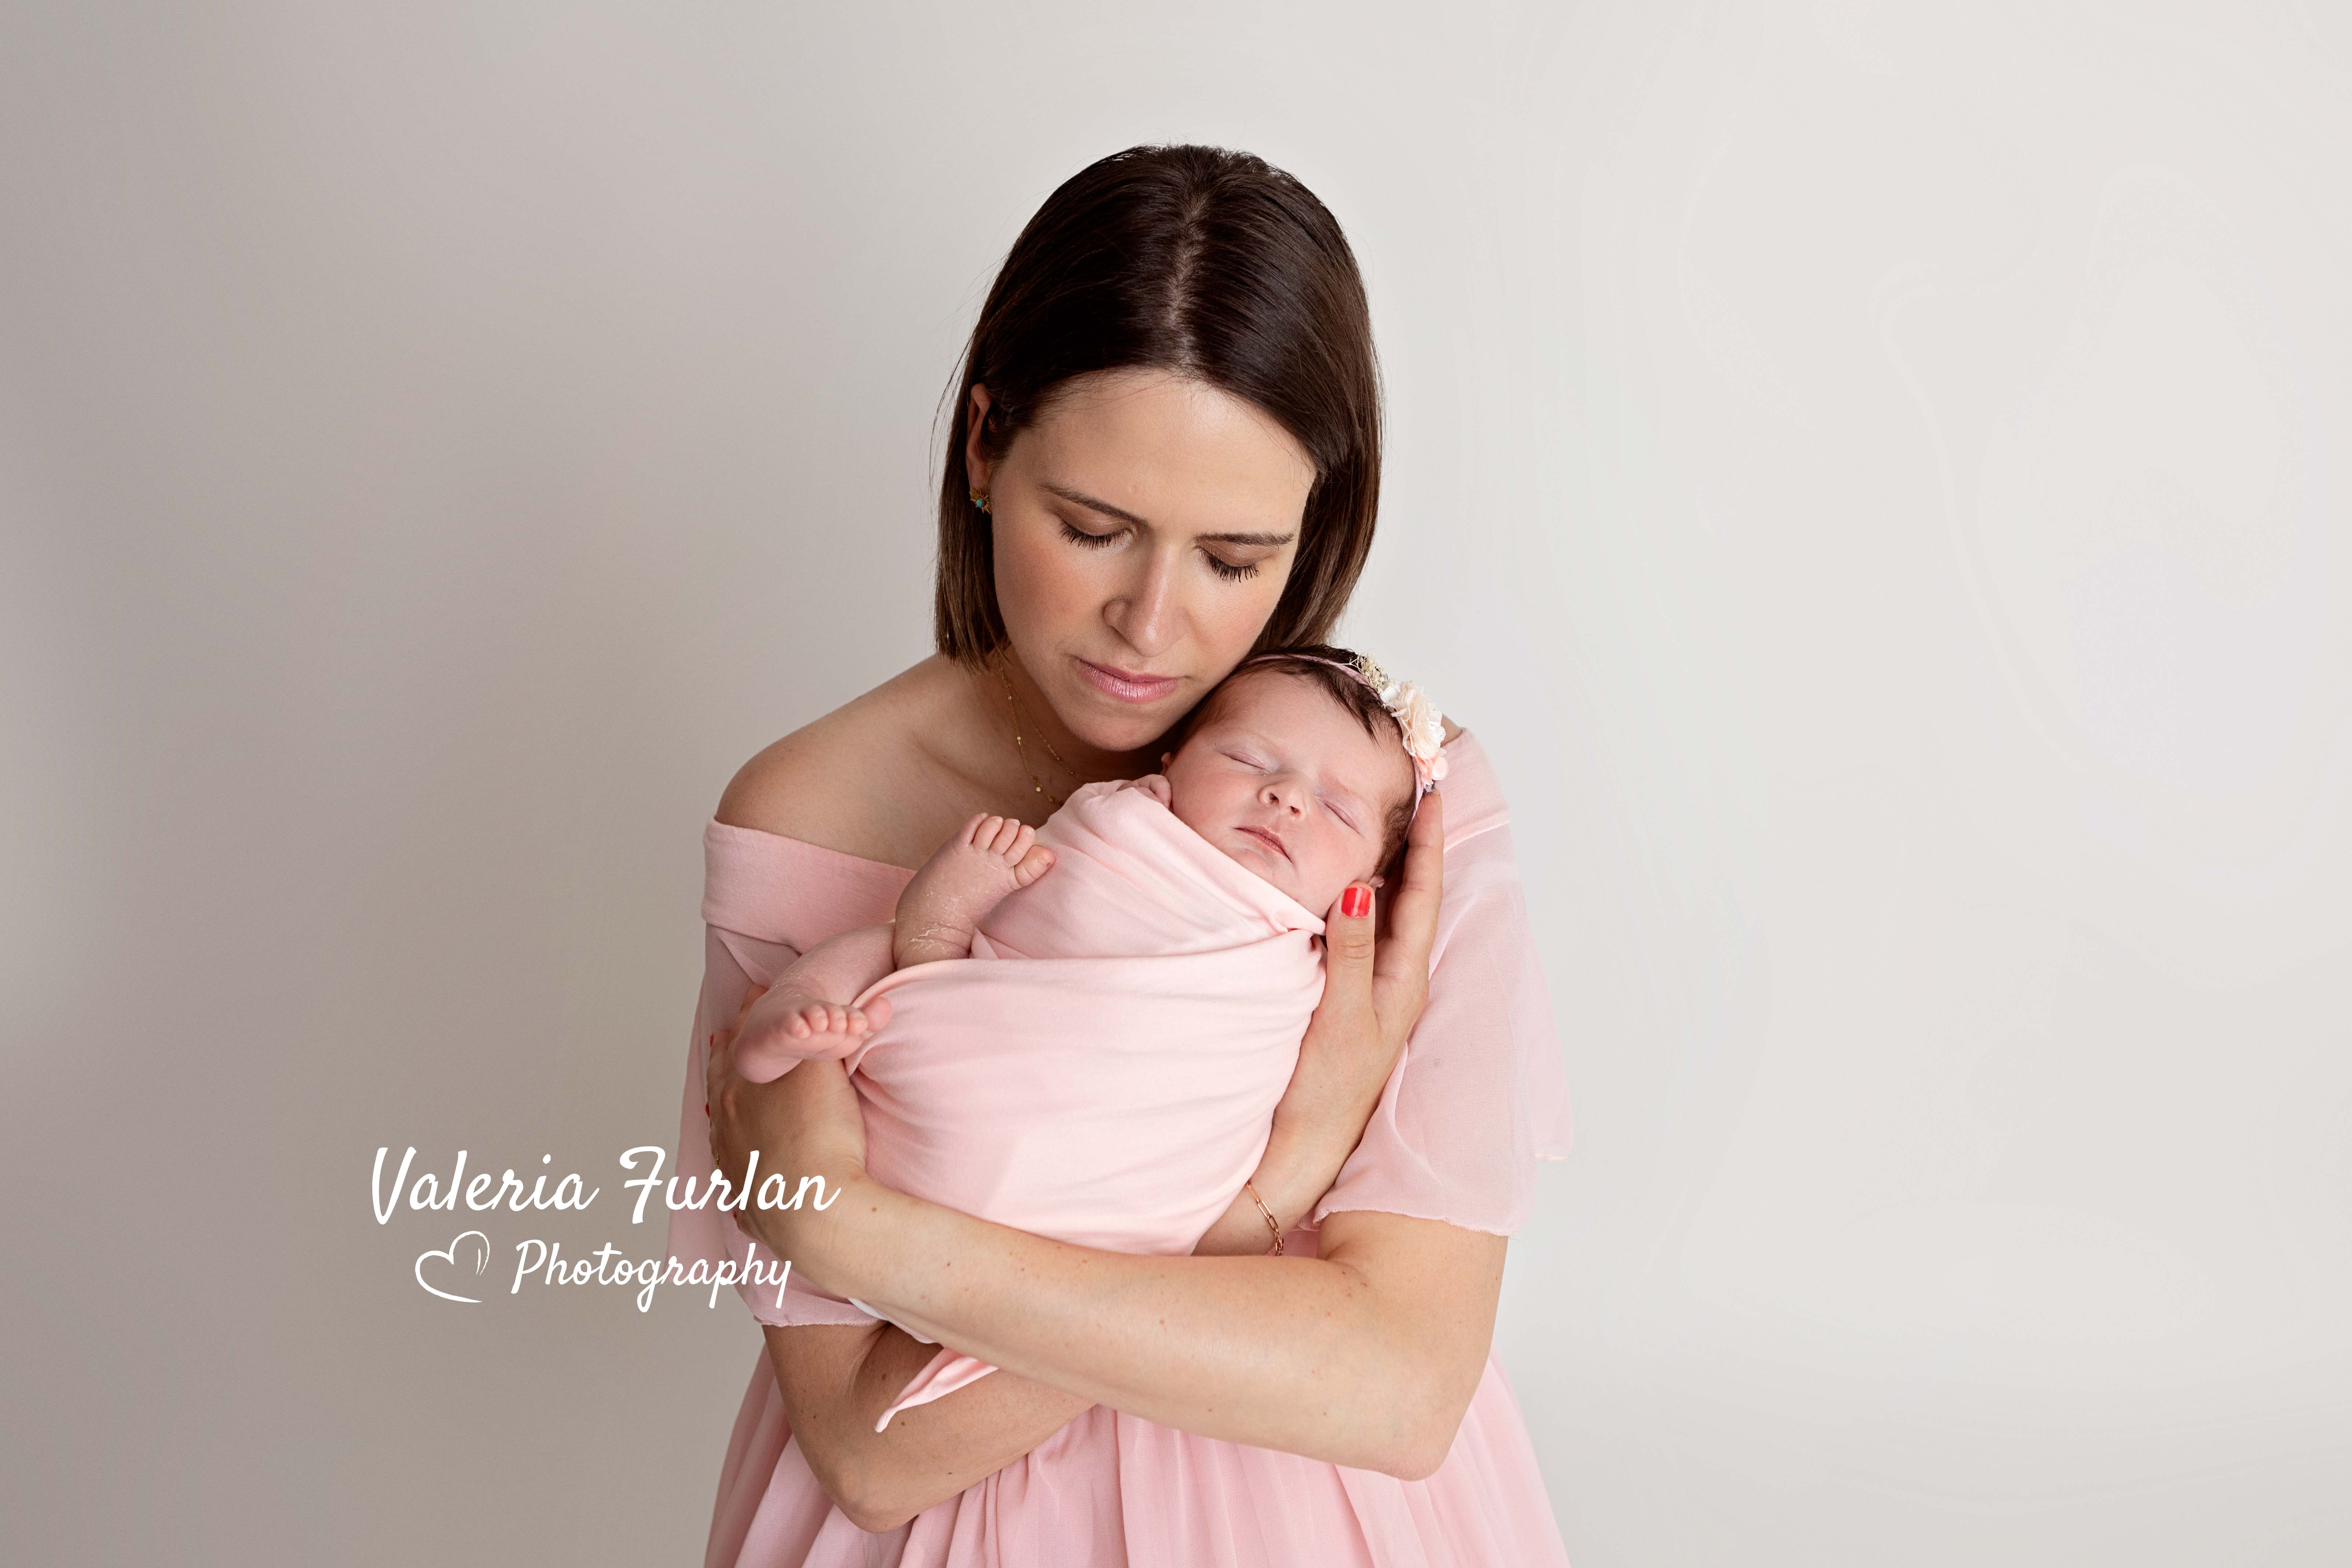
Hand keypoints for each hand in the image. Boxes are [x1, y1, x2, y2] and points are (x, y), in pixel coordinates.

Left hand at [706, 983, 870, 1275]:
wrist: (818, 1213)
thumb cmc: (820, 1138)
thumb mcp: (823, 1070)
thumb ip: (828, 1036)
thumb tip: (851, 1009)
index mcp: (737, 1092)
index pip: (740, 1040)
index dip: (750, 1015)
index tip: (754, 995)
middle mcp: (727, 1130)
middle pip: (722, 1083)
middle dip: (728, 1056)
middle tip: (727, 1035)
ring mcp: (735, 1172)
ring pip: (724, 1132)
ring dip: (729, 1109)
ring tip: (733, 1098)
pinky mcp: (750, 1208)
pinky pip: (740, 1183)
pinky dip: (742, 1169)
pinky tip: (749, 1172)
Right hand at [1275, 789, 1445, 1157]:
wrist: (1302, 1151)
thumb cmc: (1324, 1092)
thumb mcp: (1340, 1017)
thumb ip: (1350, 950)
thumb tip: (1363, 884)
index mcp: (1403, 979)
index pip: (1423, 894)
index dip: (1429, 842)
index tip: (1434, 793)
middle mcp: (1394, 979)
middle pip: (1412, 896)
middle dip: (1413, 843)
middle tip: (1411, 793)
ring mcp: (1371, 989)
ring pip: (1387, 913)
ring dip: (1387, 867)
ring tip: (1382, 822)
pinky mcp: (1346, 999)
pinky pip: (1360, 932)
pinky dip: (1357, 898)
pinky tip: (1342, 884)